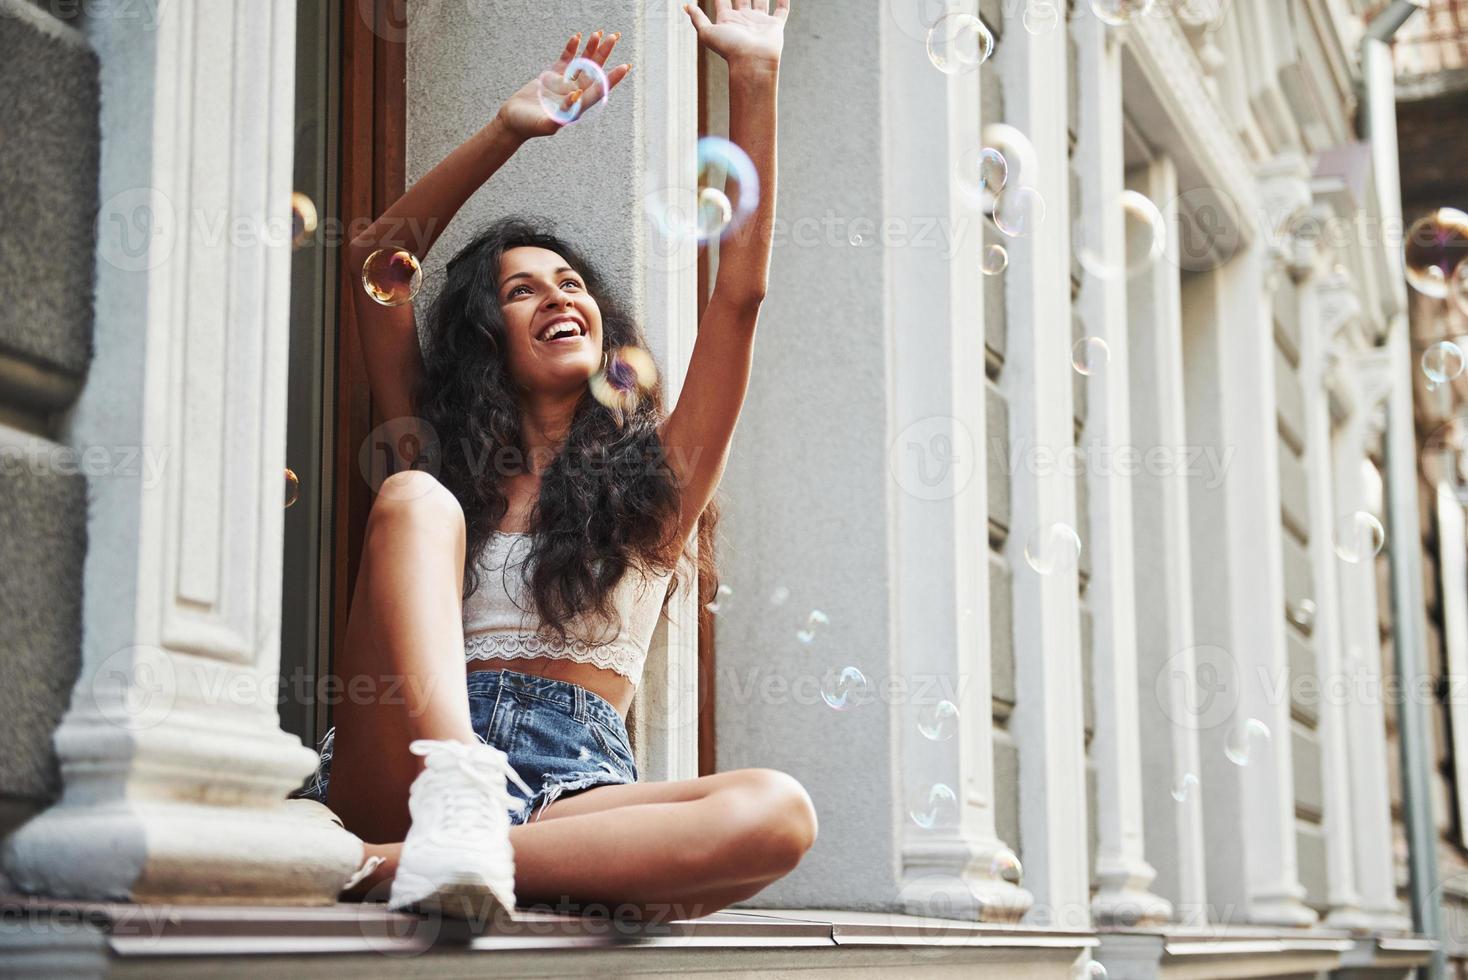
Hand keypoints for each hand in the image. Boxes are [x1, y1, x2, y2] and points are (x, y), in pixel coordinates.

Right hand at [496, 31, 632, 140]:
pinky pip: (566, 59)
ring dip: (591, 48)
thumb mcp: (546, 124)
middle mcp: (575, 94)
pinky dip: (571, 48)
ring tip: (598, 33)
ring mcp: (565, 83)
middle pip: (594, 71)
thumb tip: (577, 95)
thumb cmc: (529, 126)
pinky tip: (577, 37)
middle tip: (614, 38)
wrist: (513, 121)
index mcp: (578, 107)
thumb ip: (563, 113)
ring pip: (582, 63)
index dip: (612, 78)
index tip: (625, 67)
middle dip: (604, 54)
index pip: (599, 90)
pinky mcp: (553, 75)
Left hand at [683, 0, 787, 68]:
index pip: (721, 0)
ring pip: (761, 0)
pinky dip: (783, 0)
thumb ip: (697, 18)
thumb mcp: (707, 33)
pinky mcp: (775, 26)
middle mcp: (743, 20)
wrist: (752, 62)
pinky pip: (782, 9)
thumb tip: (684, 5)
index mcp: (727, 21)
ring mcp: (759, 22)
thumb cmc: (729, 49)